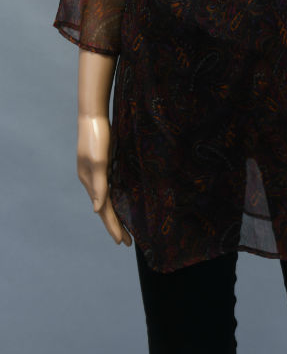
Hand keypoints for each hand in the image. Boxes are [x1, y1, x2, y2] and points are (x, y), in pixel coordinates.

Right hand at [77, 114, 132, 246]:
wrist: (94, 115)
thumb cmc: (97, 137)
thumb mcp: (99, 161)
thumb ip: (99, 185)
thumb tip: (96, 209)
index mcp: (90, 182)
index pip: (103, 211)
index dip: (113, 226)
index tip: (122, 242)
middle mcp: (91, 180)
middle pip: (104, 209)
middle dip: (114, 226)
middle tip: (127, 242)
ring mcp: (96, 173)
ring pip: (106, 200)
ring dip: (114, 215)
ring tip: (123, 228)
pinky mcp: (102, 164)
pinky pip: (108, 188)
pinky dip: (114, 199)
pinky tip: (120, 201)